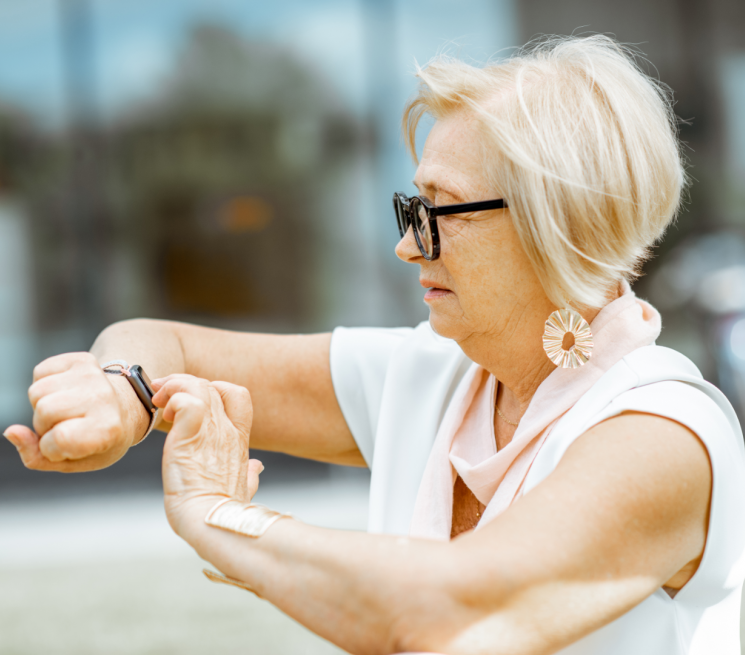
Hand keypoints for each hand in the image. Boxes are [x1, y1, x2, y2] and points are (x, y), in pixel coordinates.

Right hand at [3, 352, 147, 471]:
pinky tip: (66, 392)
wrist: (124, 407)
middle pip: (44, 410)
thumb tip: (11, 431)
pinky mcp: (83, 359)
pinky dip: (45, 384)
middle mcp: (103, 397)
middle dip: (45, 425)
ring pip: (37, 391)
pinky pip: (40, 372)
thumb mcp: (74, 461)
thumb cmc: (97, 440)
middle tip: (68, 426)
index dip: (52, 449)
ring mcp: (94, 375)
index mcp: (108, 428)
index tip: (69, 447)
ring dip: (43, 404)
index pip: (59, 439)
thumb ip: (36, 457)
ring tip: (67, 410)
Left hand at [153, 374, 262, 537]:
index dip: (215, 388)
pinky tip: (164, 412)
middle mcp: (227, 430)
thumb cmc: (223, 511)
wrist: (212, 522)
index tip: (193, 400)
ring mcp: (211, 431)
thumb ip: (250, 475)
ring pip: (198, 385)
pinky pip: (186, 401)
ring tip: (159, 400)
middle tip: (164, 396)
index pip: (237, 394)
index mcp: (238, 439)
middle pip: (211, 385)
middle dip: (184, 383)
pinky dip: (173, 399)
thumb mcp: (243, 488)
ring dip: (175, 386)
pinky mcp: (190, 436)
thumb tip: (257, 468)